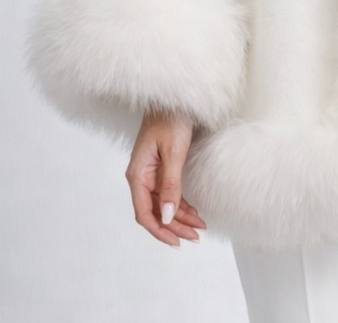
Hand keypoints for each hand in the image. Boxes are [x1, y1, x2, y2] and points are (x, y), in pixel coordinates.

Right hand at [125, 109, 204, 247]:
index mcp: (138, 175)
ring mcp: (151, 173)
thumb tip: (167, 216)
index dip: (160, 230)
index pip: (144, 213)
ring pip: (163, 204)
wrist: (174, 97)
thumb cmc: (171, 118)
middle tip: (196, 237)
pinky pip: (169, 193)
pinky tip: (194, 212)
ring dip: (180, 218)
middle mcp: (141, 177)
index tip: (177, 242)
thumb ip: (170, 185)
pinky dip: (181, 204)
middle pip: (155, 212)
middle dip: (174, 227)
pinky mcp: (161, 168)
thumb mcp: (174, 152)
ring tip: (199, 228)